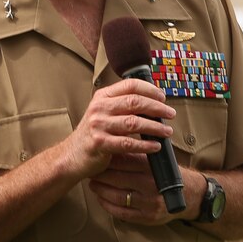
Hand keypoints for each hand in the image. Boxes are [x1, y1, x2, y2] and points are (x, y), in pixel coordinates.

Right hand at [60, 79, 174, 179]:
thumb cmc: (93, 134)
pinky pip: (128, 143)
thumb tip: (153, 102)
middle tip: (171, 114)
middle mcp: (99, 108)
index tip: (163, 97)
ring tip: (167, 131)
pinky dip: (145, 144)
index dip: (150, 89)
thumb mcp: (103, 113)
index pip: (130, 85)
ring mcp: (98, 125)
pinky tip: (156, 146)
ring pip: (134, 122)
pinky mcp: (100, 144)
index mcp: (102, 97)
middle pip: (135, 102)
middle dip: (157, 107)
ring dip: (155, 127)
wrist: (71, 155)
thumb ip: (121, 105)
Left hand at [89, 154, 200, 225]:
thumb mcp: (158, 160)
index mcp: (153, 168)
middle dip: (100, 174)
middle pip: (117, 179)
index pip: (124, 161)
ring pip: (116, 196)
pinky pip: (121, 212)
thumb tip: (113, 146)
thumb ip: (138, 154)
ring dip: (100, 190)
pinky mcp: (147, 218)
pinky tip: (101, 198)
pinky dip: (107, 205)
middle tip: (91, 169)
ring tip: (93, 184)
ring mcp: (148, 204)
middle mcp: (151, 185)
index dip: (107, 159)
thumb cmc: (171, 174)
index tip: (97, 155)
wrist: (191, 195)